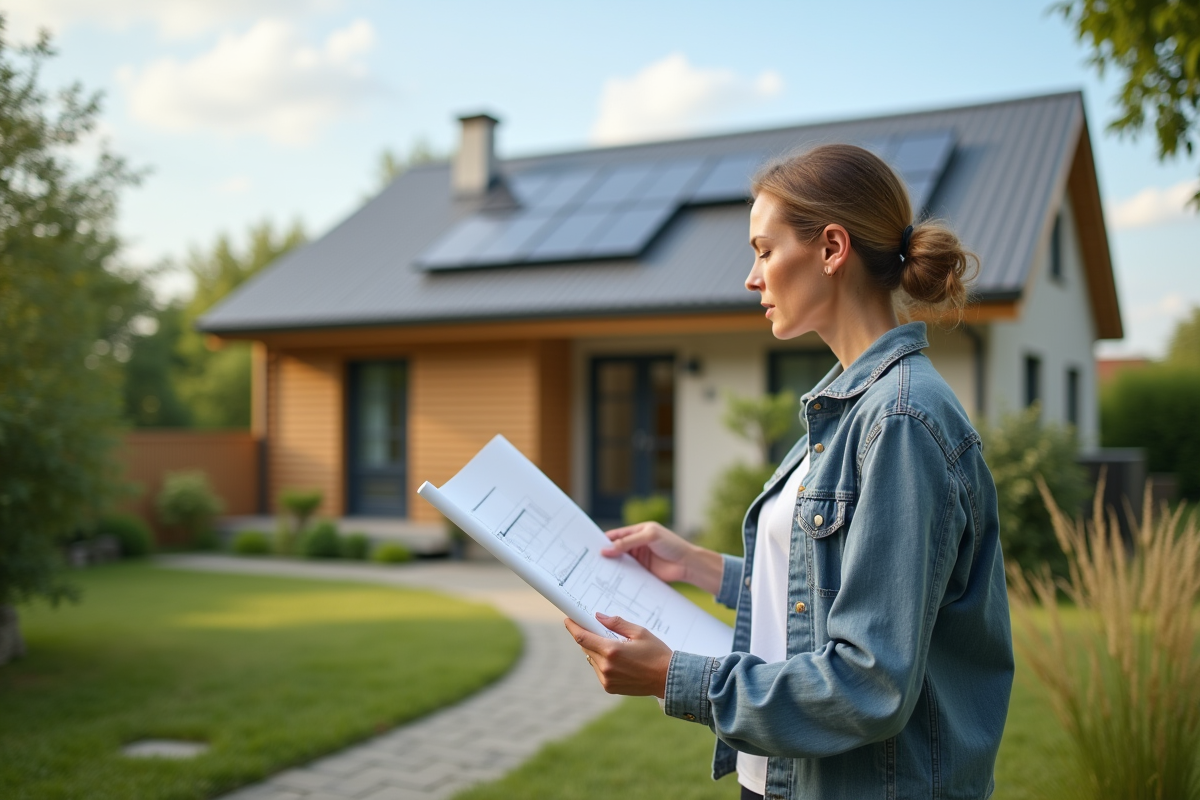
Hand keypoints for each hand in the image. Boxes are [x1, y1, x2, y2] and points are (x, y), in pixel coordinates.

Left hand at [566, 613, 672, 696]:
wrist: (668, 679)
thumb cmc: (656, 653)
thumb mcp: (639, 632)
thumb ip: (616, 623)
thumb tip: (598, 617)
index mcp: (612, 650)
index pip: (582, 637)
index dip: (573, 627)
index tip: (568, 620)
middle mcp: (605, 667)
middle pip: (586, 647)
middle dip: (587, 637)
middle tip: (595, 628)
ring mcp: (606, 679)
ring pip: (591, 659)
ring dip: (596, 650)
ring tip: (613, 646)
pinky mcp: (609, 688)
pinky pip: (598, 670)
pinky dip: (602, 662)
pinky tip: (617, 659)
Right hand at [601, 522, 723, 594]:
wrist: (688, 564)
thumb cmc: (672, 545)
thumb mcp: (649, 537)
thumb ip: (628, 542)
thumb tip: (607, 549)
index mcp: (637, 531)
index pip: (616, 535)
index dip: (603, 540)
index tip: (589, 546)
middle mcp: (636, 545)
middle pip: (615, 549)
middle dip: (604, 554)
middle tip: (589, 561)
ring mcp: (639, 559)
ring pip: (620, 562)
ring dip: (610, 566)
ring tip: (595, 572)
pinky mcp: (642, 572)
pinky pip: (627, 573)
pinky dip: (619, 576)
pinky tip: (610, 580)